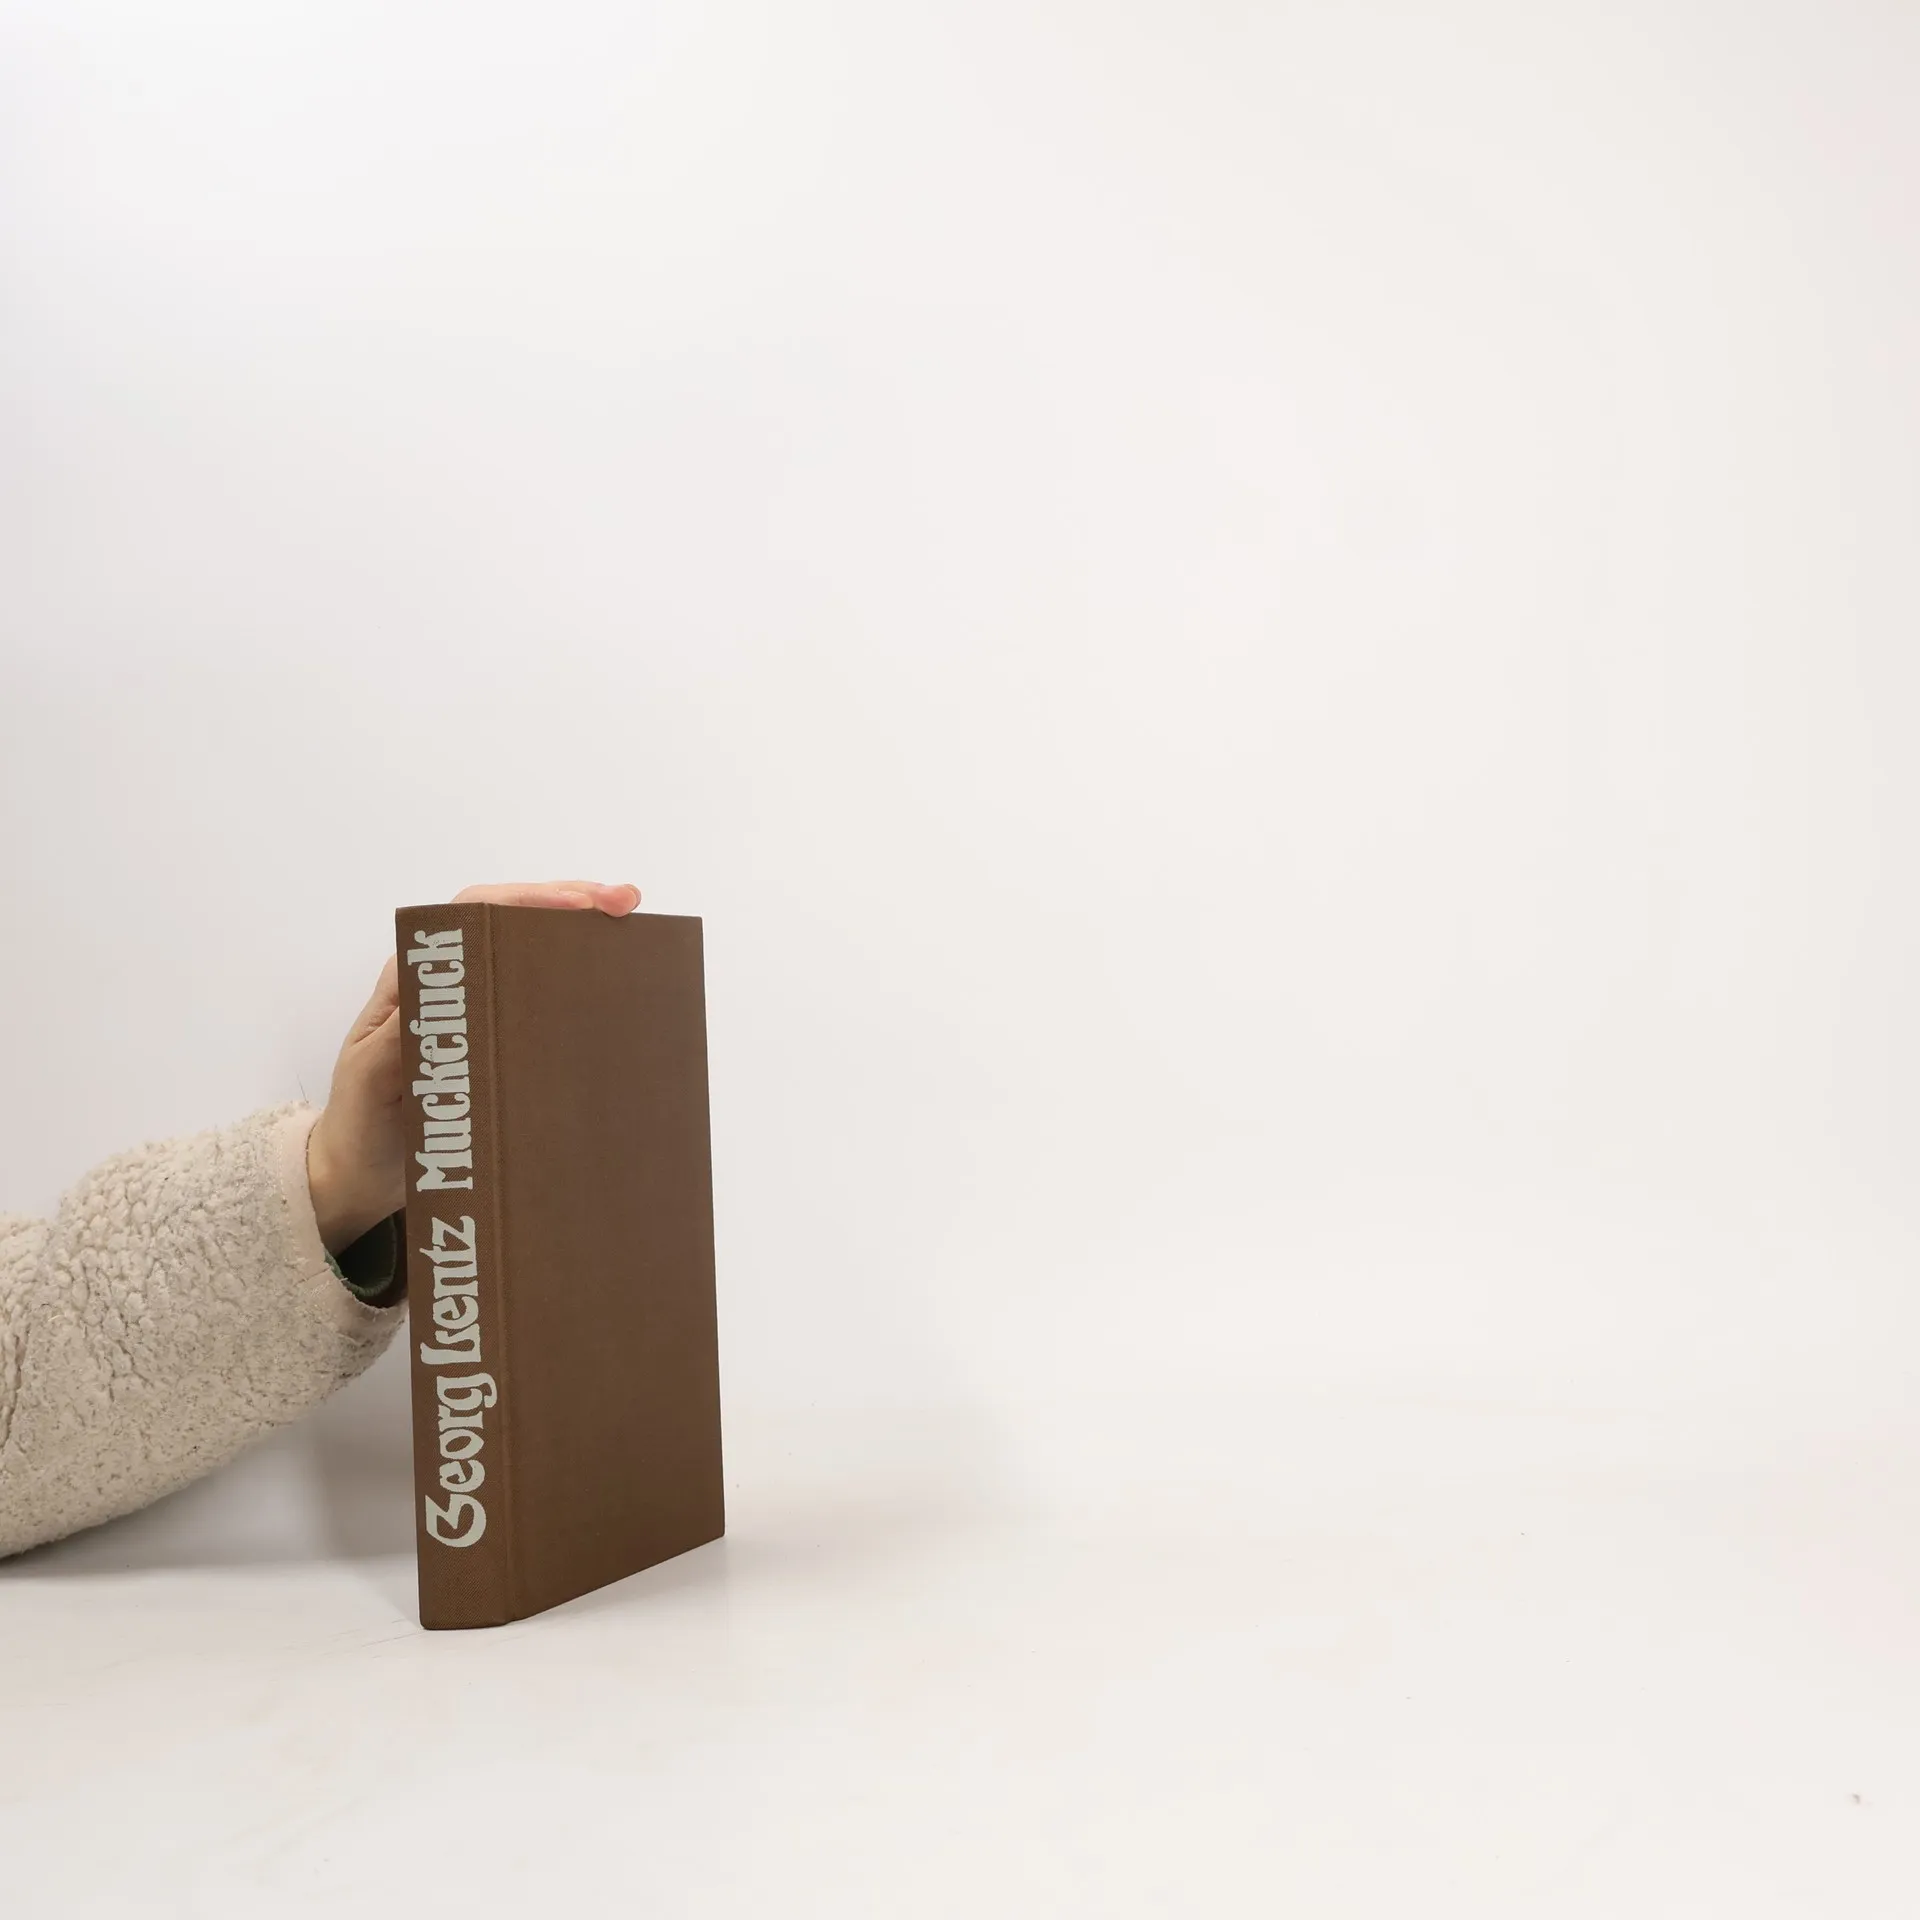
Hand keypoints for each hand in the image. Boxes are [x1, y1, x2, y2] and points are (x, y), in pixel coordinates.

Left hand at [305, 880, 640, 1253]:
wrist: (358, 1177)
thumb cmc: (359, 1125)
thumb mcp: (369, 1080)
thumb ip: (399, 1039)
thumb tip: (443, 994)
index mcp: (417, 981)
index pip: (472, 913)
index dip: (525, 900)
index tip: (577, 904)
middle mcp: (451, 985)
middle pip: (513, 920)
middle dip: (571, 902)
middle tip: (625, 903)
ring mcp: (478, 1013)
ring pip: (533, 954)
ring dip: (582, 936)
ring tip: (632, 933)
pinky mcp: (498, 1045)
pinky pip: (541, 1002)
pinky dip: (579, 985)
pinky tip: (613, 988)